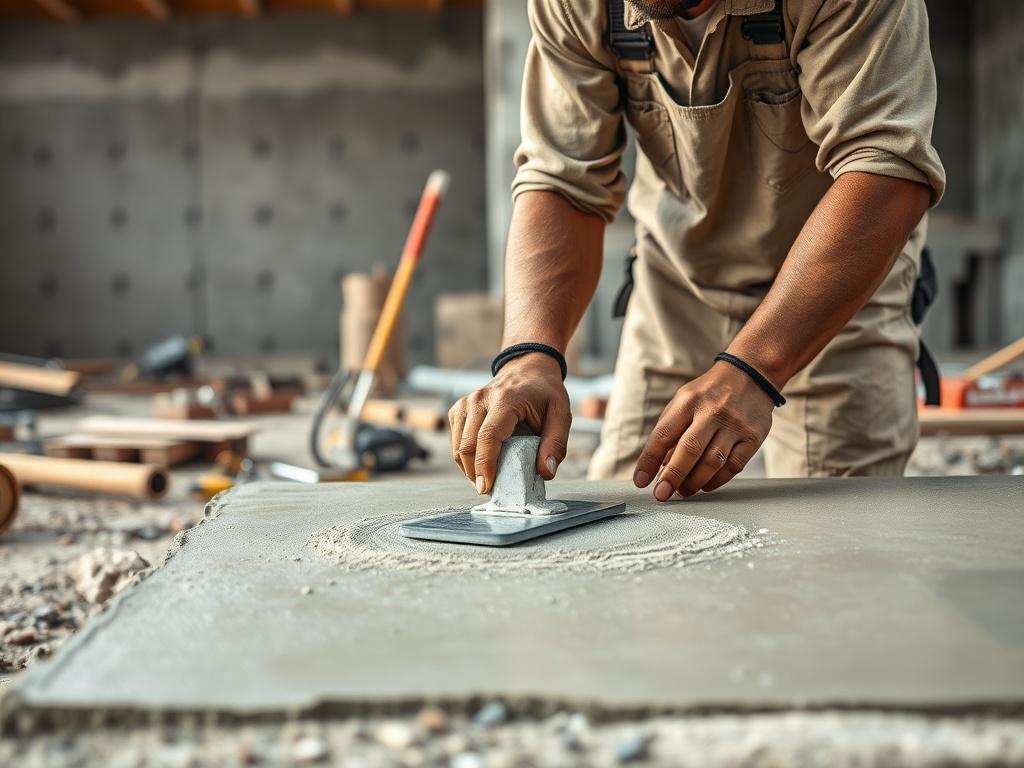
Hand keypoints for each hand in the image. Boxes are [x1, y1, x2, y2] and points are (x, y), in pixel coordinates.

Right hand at [448, 354, 570, 493]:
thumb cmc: (545, 394)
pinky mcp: (459, 408)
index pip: (488, 436)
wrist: (527, 369)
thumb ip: (556, 444)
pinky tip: (481, 463)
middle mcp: (480, 399)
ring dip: (468, 469)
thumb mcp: (561, 415)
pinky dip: (464, 457)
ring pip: (458, 446)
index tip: (487, 488)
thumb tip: (545, 473)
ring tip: (487, 479)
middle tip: (491, 490)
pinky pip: (456, 440)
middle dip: (475, 474)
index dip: (485, 466)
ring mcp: (466, 402)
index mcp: (506, 399)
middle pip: (467, 445)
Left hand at [634, 361, 774, 500]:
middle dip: (672, 477)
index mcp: (688, 402)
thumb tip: (658, 466)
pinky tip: (705, 485)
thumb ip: (670, 429)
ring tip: (683, 491)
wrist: (751, 375)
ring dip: (694, 482)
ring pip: (712, 462)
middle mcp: (711, 412)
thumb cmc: (709, 393)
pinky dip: (716, 481)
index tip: (641, 480)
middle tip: (661, 494)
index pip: (663, 435)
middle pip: (689, 450)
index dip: (649, 461)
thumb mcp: (683, 400)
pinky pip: (733, 467)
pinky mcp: (752, 437)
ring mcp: (734, 425)